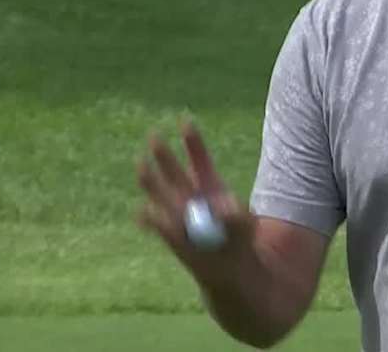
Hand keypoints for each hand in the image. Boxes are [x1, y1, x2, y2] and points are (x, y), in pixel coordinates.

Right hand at [137, 122, 253, 272]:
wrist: (231, 266)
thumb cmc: (241, 239)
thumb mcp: (245, 225)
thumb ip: (234, 215)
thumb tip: (216, 211)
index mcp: (209, 182)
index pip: (199, 156)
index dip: (192, 140)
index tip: (185, 121)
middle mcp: (189, 192)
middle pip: (173, 169)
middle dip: (163, 154)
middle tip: (154, 137)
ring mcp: (176, 210)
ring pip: (158, 190)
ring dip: (150, 179)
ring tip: (142, 165)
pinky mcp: (168, 231)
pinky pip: (154, 220)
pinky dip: (150, 217)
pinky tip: (144, 213)